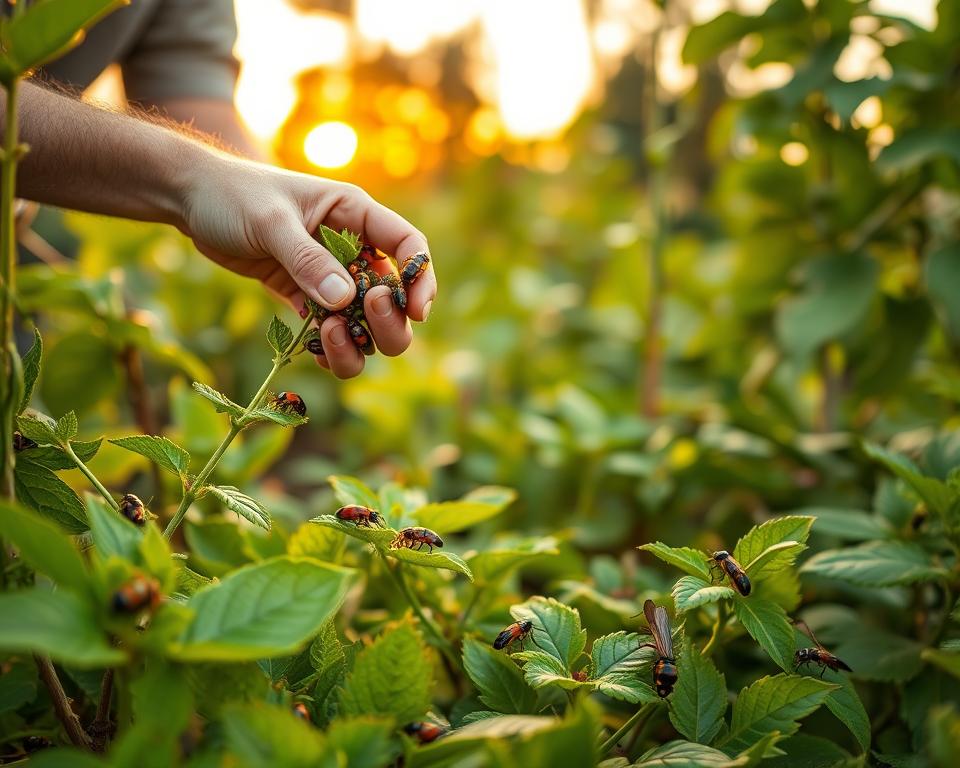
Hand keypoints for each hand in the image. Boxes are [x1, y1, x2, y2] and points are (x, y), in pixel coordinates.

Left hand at [179, 156, 434, 377]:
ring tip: (325, 335)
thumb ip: (308, 261)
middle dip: (387, 321)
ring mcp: (329, 276)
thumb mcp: (270, 222)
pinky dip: (330, 349)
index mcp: (355, 215)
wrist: (192, 199)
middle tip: (358, 324)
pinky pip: (331, 331)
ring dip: (356, 341)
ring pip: (364, 322)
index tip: (416, 312)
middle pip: (393, 296)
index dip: (419, 279)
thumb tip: (345, 302)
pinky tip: (315, 353)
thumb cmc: (234, 195)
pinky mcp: (304, 296)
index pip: (407, 245)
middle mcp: (351, 248)